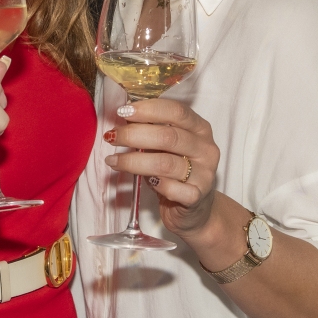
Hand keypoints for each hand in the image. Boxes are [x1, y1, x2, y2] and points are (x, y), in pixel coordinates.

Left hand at [104, 97, 219, 237]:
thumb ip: (153, 132)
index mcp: (200, 129)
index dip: (148, 109)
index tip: (122, 111)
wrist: (195, 208)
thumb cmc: (176, 172)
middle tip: (112, 137)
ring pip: (165, 164)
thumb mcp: (168, 147)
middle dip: (134, 135)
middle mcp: (206, 149)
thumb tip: (122, 120)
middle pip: (168, 136)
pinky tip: (141, 182)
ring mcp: (204, 174)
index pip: (177, 112)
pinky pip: (171, 188)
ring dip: (133, 161)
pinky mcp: (196, 197)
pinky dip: (153, 184)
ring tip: (113, 160)